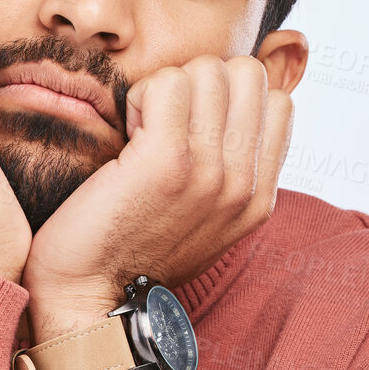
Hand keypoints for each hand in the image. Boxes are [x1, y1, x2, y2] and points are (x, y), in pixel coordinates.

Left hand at [21, 54, 292, 340]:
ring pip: (208, 69)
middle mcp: (244, 184)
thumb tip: (234, 106)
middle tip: (167, 122)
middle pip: (247, 74)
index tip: (194, 128)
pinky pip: (168, 83)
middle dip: (202, 82)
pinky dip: (142, 95)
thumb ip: (231, 169)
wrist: (89, 300)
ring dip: (169, 87)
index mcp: (259, 197)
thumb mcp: (204, 216)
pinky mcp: (167, 161)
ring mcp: (212, 172)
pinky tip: (127, 132)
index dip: (231, 97)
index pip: (279, 101)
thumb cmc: (132, 249)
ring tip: (145, 129)